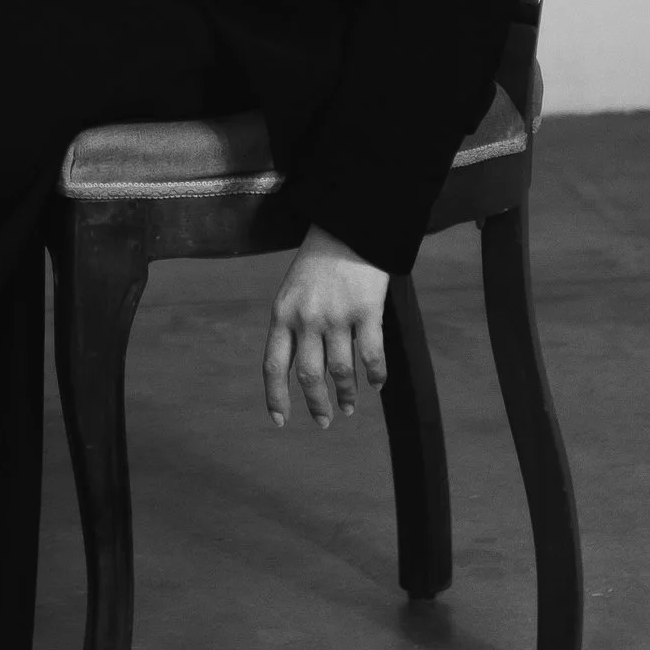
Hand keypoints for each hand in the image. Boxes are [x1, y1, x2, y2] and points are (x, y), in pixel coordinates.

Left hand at [262, 226, 389, 429]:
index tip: (281, 421)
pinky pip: (371, 355)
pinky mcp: (367, 311)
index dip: (276, 398)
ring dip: (346, 394)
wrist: (347, 228)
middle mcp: (306, 319)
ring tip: (350, 407)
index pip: (274, 366)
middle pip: (308, 376)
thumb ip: (292, 328)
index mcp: (282, 314)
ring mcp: (337, 315)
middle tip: (324, 421)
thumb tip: (299, 371)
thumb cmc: (318, 263)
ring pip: (341, 371)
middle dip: (317, 404)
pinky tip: (376, 385)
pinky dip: (375, 375)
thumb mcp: (291, 293)